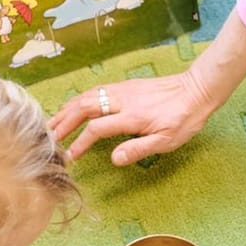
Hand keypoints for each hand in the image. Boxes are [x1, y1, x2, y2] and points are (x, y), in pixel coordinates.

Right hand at [51, 72, 216, 165]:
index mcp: (132, 117)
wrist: (198, 89)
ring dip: (67, 109)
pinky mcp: (125, 86)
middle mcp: (123, 100)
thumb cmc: (185, 118)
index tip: (70, 157)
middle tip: (48, 138)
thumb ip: (139, 149)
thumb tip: (113, 160)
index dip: (79, 143)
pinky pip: (95, 91)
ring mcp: (123, 90)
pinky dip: (78, 100)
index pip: (96, 129)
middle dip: (63, 123)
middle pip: (83, 108)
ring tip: (52, 123)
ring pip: (87, 96)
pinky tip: (73, 107)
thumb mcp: (167, 141)